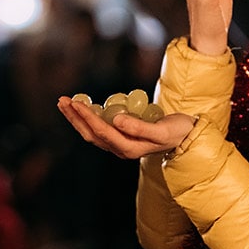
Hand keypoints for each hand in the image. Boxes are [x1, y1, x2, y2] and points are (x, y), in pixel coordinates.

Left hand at [57, 97, 194, 159]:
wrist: (187, 137)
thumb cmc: (177, 132)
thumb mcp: (162, 130)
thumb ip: (140, 127)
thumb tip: (117, 120)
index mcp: (129, 148)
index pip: (102, 131)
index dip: (86, 117)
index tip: (75, 102)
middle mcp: (121, 149)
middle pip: (90, 134)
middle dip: (75, 117)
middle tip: (62, 100)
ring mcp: (120, 144)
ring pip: (92, 133)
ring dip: (77, 118)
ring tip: (65, 102)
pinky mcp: (121, 137)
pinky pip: (99, 129)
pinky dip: (88, 118)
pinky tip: (81, 107)